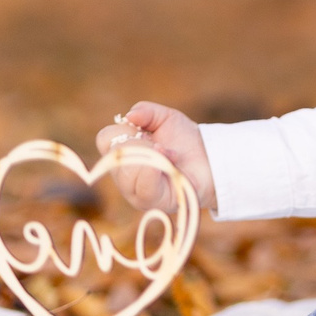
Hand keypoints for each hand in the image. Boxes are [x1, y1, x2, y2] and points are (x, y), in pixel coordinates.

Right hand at [95, 101, 215, 213]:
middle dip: (140, 145)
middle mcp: (123, 174)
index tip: (144, 130)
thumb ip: (146, 111)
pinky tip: (170, 162)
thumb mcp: (165, 118)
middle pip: (115, 156)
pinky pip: (144, 189)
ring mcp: (135, 191)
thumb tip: (129, 116)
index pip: (105, 139)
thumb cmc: (185, 140)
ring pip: (127, 173)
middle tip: (160, 144)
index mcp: (122, 152)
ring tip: (169, 154)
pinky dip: (156, 171)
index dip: (123, 130)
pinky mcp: (152, 203)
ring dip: (150, 157)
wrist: (211, 159)